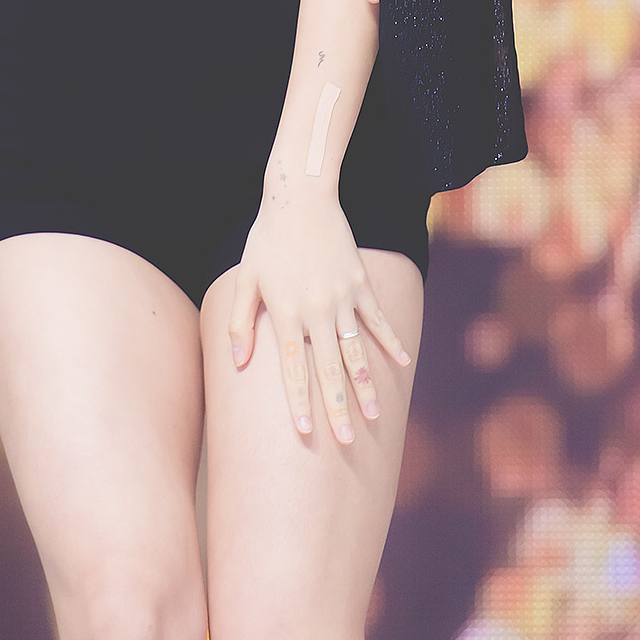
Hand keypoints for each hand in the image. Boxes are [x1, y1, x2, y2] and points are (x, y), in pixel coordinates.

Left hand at [227, 192, 410, 442]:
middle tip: (348, 441)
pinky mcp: (360, 283)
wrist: (300, 198)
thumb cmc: (266, 239)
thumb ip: (241, 323)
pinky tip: (401, 363)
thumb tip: (238, 364)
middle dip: (338, 408)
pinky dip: (390, 341)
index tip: (306, 433)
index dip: (300, 402)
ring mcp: (342, 297)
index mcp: (285, 313)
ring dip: (366, 386)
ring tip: (376, 415)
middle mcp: (316, 310)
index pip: (292, 368)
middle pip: (329, 369)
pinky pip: (377, 319)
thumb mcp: (245, 279)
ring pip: (356, 350)